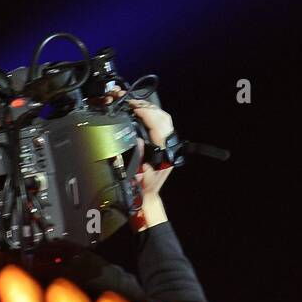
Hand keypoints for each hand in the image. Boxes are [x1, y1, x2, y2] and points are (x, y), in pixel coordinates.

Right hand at [105, 89, 174, 228]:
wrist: (147, 197)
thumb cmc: (141, 188)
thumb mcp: (137, 175)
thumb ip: (138, 157)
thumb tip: (138, 140)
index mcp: (164, 153)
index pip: (159, 126)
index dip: (148, 114)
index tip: (135, 107)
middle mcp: (168, 147)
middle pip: (164, 119)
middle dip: (148, 108)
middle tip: (132, 103)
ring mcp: (168, 145)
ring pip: (164, 120)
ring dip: (150, 110)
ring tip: (135, 105)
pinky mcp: (164, 145)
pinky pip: (161, 125)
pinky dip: (152, 116)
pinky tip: (141, 113)